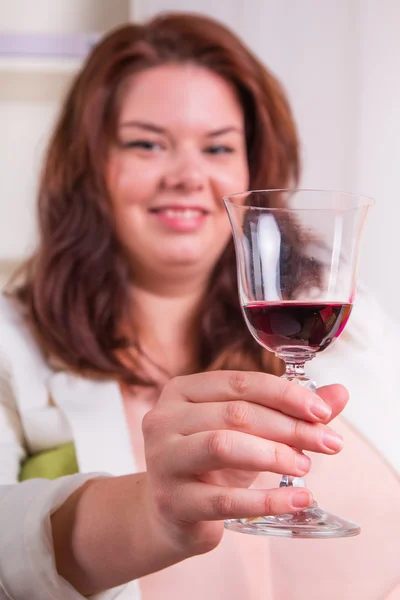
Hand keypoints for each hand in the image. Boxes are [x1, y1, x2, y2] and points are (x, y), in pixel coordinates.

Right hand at [142, 370, 347, 556]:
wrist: (168, 515)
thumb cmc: (208, 465)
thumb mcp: (245, 433)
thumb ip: (288, 412)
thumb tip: (338, 394)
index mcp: (182, 391)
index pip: (240, 383)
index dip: (285, 394)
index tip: (322, 411)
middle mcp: (165, 418)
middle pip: (236, 413)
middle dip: (289, 427)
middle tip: (328, 442)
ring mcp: (164, 459)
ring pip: (224, 445)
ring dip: (274, 455)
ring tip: (305, 466)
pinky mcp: (173, 501)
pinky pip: (225, 499)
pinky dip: (267, 500)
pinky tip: (298, 501)